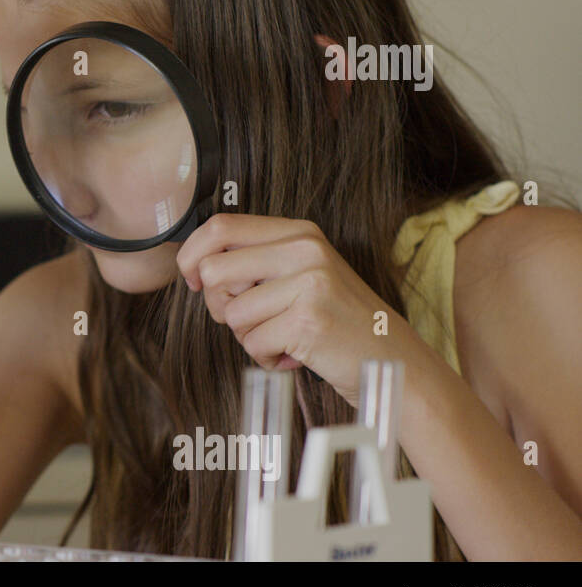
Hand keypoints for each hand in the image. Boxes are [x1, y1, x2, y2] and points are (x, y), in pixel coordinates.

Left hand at [175, 214, 438, 405]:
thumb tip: (194, 264)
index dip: (192, 255)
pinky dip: (265, 358)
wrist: (393, 359)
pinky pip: (252, 343)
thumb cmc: (337, 321)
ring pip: (232, 313)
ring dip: (247, 337)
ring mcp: (309, 283)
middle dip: (218, 305)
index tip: (192, 280)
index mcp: (299, 232)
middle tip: (249, 321)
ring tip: (282, 338)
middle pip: (214, 270)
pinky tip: (293, 354)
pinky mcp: (309, 320)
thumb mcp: (302, 274)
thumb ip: (257, 261)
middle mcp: (305, 250)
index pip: (220, 227)